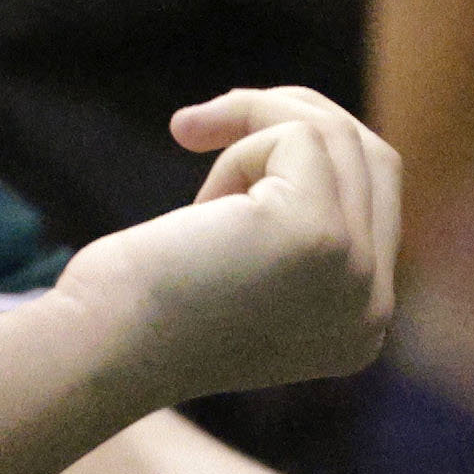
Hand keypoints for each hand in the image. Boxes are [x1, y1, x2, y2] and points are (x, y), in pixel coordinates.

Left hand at [65, 85, 402, 407]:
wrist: (97, 354)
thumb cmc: (134, 311)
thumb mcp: (239, 272)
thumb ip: (290, 230)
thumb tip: (302, 138)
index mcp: (359, 325)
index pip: (376, 203)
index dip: (309, 157)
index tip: (224, 148)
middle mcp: (372, 310)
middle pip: (375, 161)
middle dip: (290, 119)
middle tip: (198, 125)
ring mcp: (357, 275)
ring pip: (336, 138)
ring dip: (249, 134)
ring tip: (188, 165)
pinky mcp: (322, 235)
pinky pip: (298, 138)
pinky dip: (236, 147)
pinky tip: (195, 208)